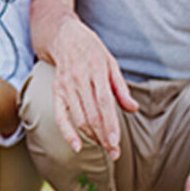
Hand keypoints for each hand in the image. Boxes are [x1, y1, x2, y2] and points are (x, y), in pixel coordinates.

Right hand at [49, 19, 138, 158]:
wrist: (64, 37)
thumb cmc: (92, 51)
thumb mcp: (111, 63)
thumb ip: (121, 88)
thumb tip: (133, 109)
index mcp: (97, 71)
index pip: (104, 103)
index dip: (110, 124)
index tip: (116, 142)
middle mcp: (79, 80)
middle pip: (92, 115)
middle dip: (104, 137)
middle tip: (115, 153)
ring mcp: (66, 87)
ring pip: (79, 118)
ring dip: (92, 136)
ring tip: (105, 147)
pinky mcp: (56, 92)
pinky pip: (60, 116)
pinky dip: (67, 132)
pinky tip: (76, 146)